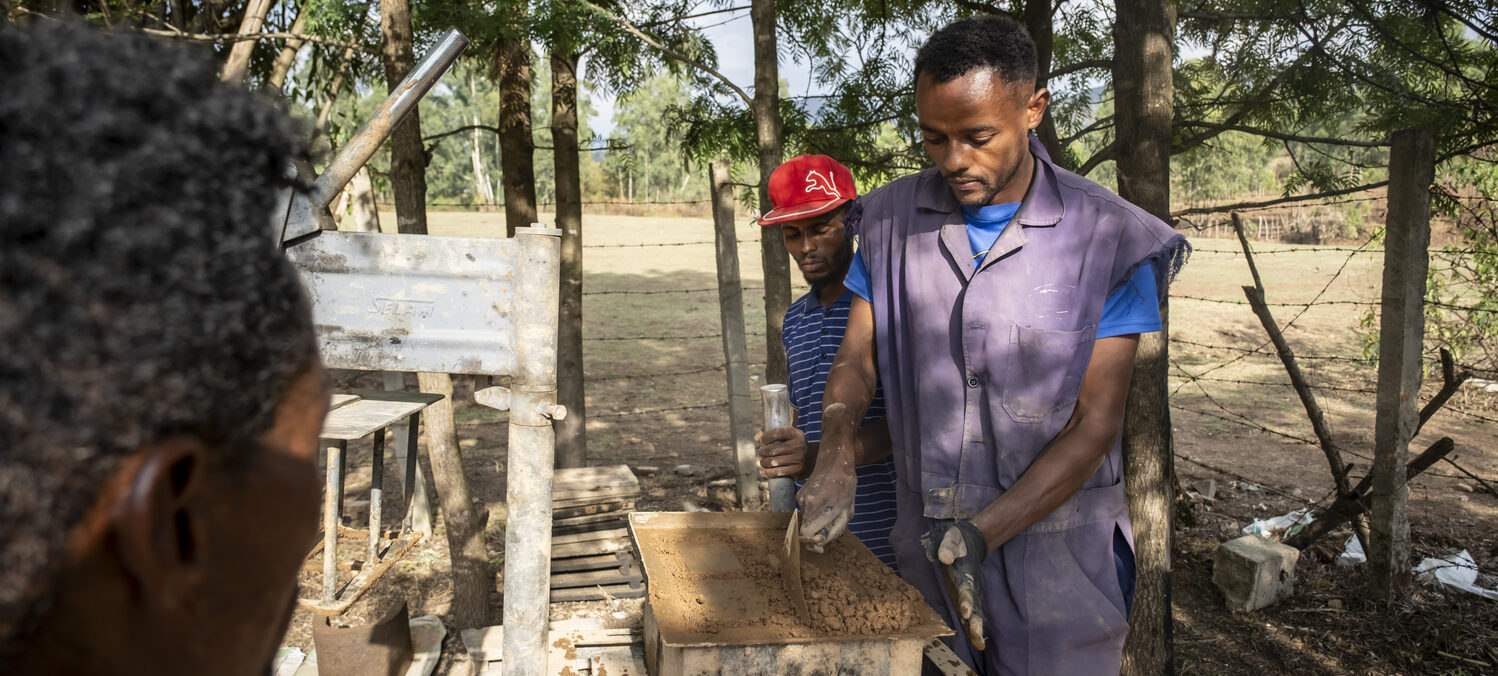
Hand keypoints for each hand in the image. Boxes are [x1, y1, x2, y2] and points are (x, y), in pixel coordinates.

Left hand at [754, 427, 812, 478]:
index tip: (761, 440)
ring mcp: (799, 458)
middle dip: (763, 451)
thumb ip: (770, 434)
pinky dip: (769, 472)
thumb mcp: (786, 436)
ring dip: (764, 462)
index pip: (778, 433)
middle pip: (774, 449)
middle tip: (761, 452)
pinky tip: (766, 470)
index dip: (766, 436)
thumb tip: (756, 438)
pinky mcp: (797, 469)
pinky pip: (779, 471)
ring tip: (763, 461)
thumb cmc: (791, 445)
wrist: (809, 459)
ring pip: (774, 461)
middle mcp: (798, 445)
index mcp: (796, 434)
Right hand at [795, 450, 855, 552]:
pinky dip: (815, 513)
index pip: (806, 534)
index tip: (821, 545)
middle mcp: (805, 503)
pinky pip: (806, 512)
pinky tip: (825, 504)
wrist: (835, 461)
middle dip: (818, 533)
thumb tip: (823, 542)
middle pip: (806, 529)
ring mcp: (800, 498)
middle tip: (832, 527)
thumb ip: (835, 529)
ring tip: (831, 511)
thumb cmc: (845, 484)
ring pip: (807, 521)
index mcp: (818, 507)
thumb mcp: (847, 511)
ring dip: (818, 522)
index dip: (813, 543)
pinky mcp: (799, 495)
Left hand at [923, 520, 988, 649]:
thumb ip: (948, 547)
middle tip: (976, 634)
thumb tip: (944, 557)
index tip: (966, 611)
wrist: (970, 542)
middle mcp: (970, 587)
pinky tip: (978, 643)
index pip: (966, 589)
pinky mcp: (965, 598)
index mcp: (966, 574)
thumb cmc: (958, 541)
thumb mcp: (952, 539)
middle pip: (974, 606)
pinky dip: (973, 629)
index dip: (966, 600)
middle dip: (975, 621)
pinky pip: (970, 616)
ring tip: (980, 644)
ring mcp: (969, 594)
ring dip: (976, 629)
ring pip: (974, 614)